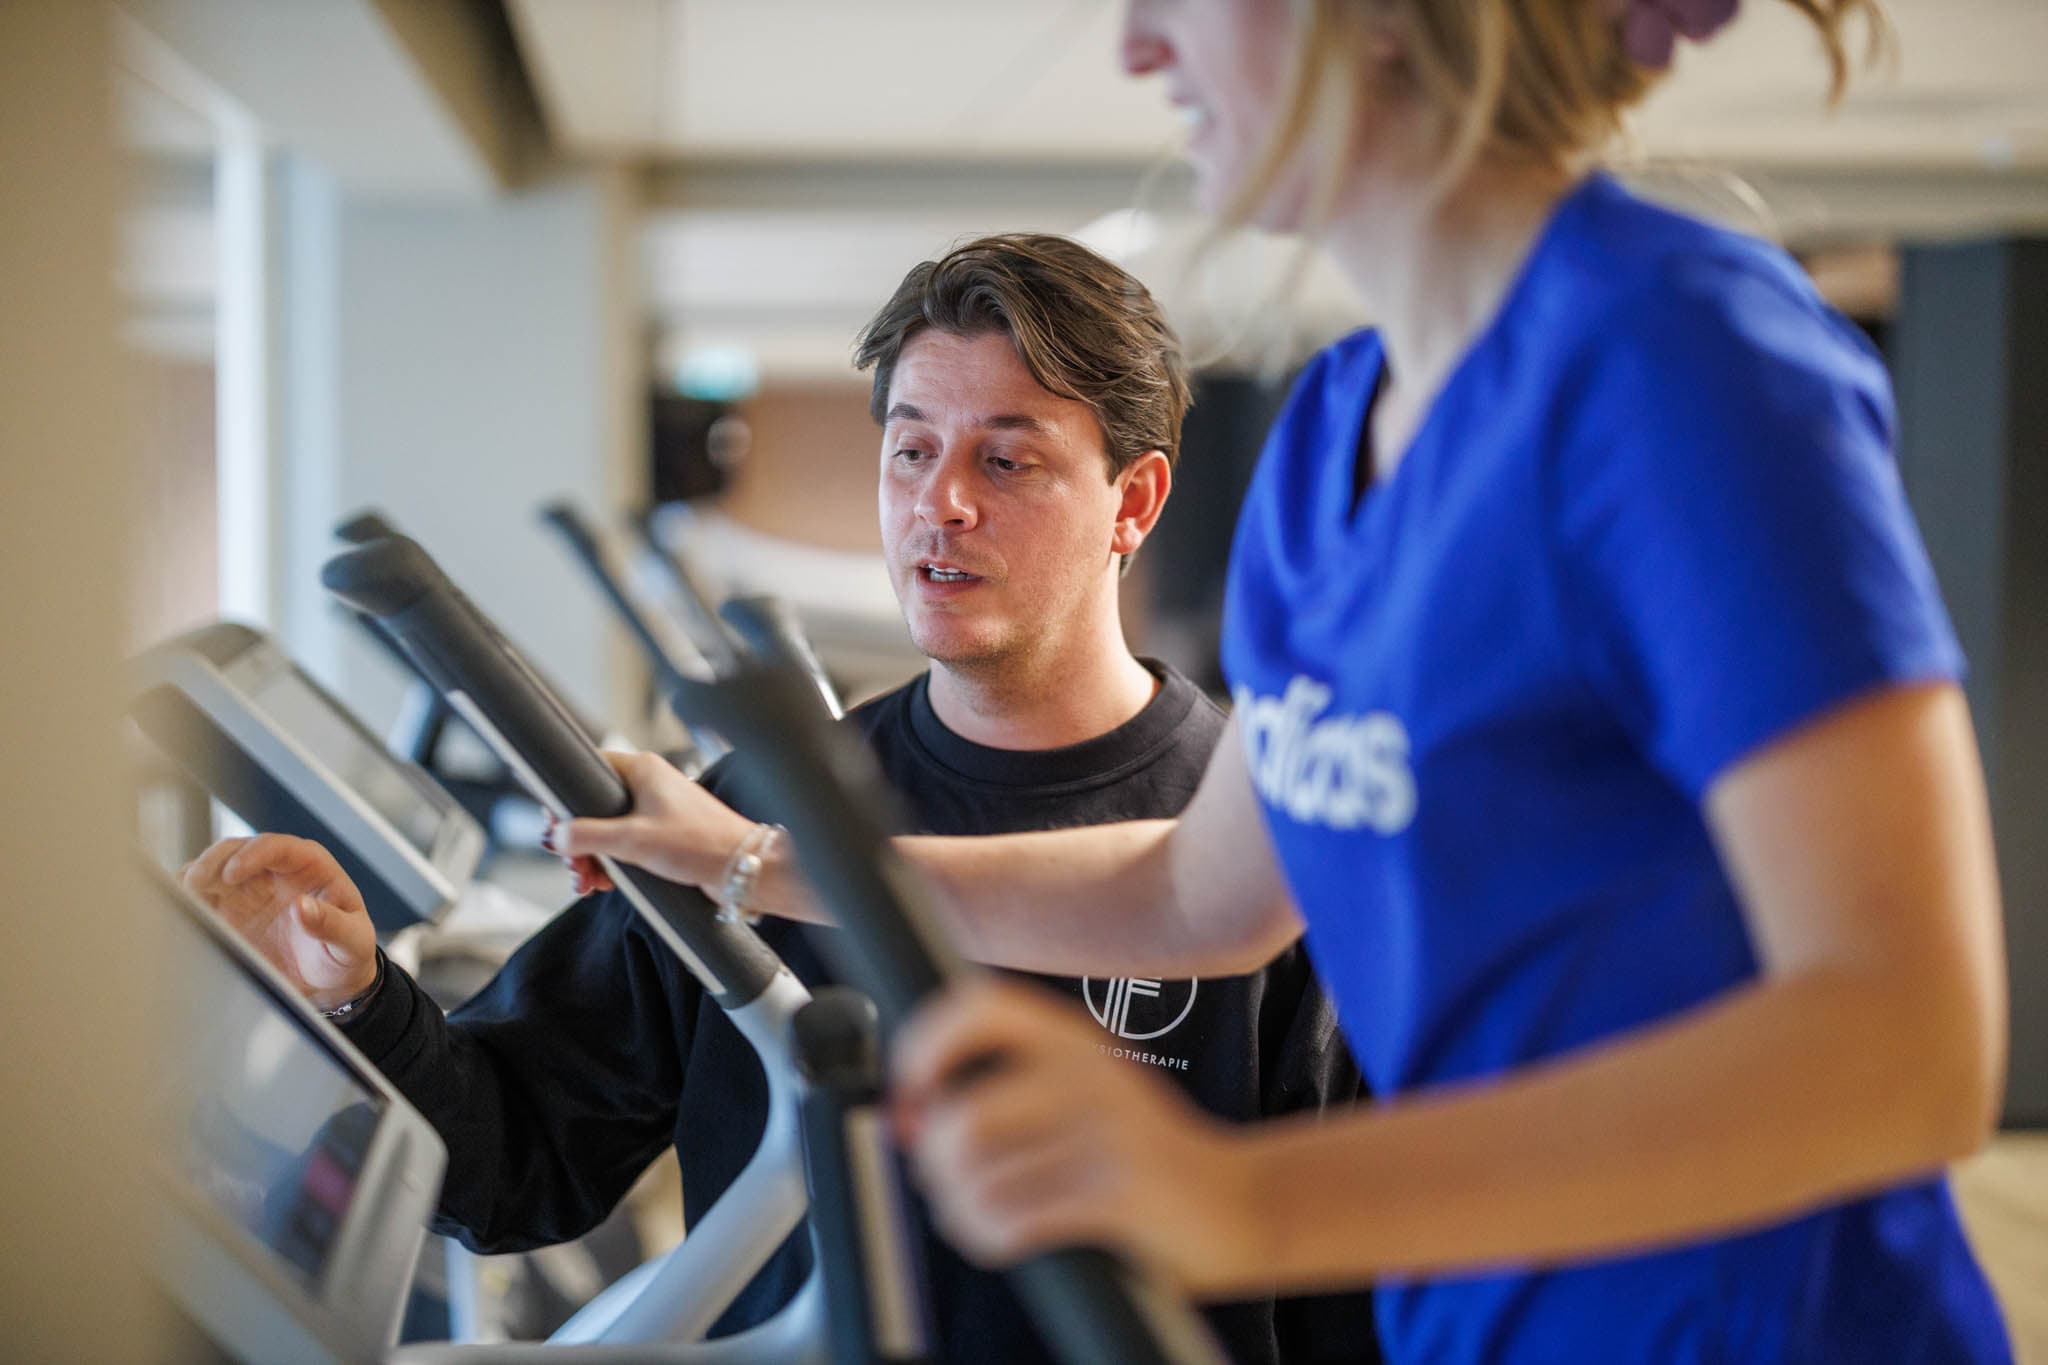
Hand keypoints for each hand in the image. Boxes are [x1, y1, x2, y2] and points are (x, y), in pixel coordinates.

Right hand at [181, 834, 378, 1011]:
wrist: (328, 982)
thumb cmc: (346, 953)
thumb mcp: (352, 941)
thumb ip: (333, 924)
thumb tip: (304, 906)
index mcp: (310, 866)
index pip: (278, 846)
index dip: (253, 854)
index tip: (233, 874)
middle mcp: (273, 871)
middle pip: (236, 850)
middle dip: (212, 862)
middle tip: (194, 884)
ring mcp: (247, 890)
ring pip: (212, 870)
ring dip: (192, 879)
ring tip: (180, 899)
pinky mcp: (227, 911)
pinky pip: (201, 897)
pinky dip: (186, 901)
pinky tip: (176, 913)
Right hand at [553, 750, 755, 893]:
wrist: (743, 868)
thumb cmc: (702, 843)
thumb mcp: (634, 840)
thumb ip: (589, 836)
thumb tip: (559, 835)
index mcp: (642, 771)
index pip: (587, 770)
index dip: (566, 799)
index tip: (555, 826)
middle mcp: (648, 786)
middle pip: (593, 808)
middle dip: (578, 842)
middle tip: (573, 866)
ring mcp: (656, 811)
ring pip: (607, 830)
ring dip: (592, 857)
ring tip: (588, 882)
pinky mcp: (663, 836)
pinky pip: (625, 846)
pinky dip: (611, 864)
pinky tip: (605, 883)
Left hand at [890, 978, 1263, 1295]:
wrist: (1238, 1205)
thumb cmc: (1140, 1158)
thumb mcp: (1079, 1097)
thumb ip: (1001, 1093)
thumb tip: (910, 1115)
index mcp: (1073, 1039)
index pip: (979, 1004)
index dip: (924, 1046)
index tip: (912, 1095)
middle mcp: (1090, 1072)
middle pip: (963, 1115)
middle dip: (935, 1165)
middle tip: (950, 1184)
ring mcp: (1109, 1132)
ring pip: (980, 1177)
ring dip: (962, 1212)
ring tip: (981, 1219)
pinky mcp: (1120, 1193)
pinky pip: (1015, 1220)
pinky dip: (991, 1239)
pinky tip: (1006, 1241)